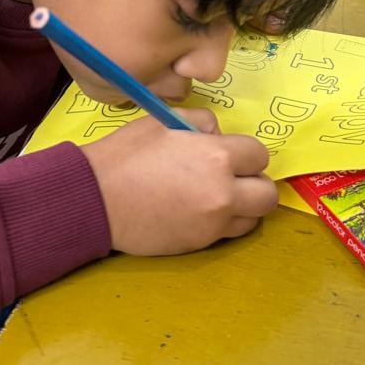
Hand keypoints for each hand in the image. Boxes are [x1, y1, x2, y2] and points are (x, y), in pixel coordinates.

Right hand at [85, 110, 277, 256]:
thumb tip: (218, 136)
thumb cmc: (126, 154)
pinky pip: (227, 234)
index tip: (228, 154)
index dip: (244, 153)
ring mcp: (213, 223)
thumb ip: (201, 122)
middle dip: (255, 183)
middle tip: (233, 178)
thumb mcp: (164, 120)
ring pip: (253, 218)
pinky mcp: (199, 244)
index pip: (259, 155)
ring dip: (243, 207)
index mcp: (216, 156)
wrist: (96, 198)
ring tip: (217, 197)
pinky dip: (222, 223)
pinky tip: (199, 212)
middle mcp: (223, 192)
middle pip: (268, 193)